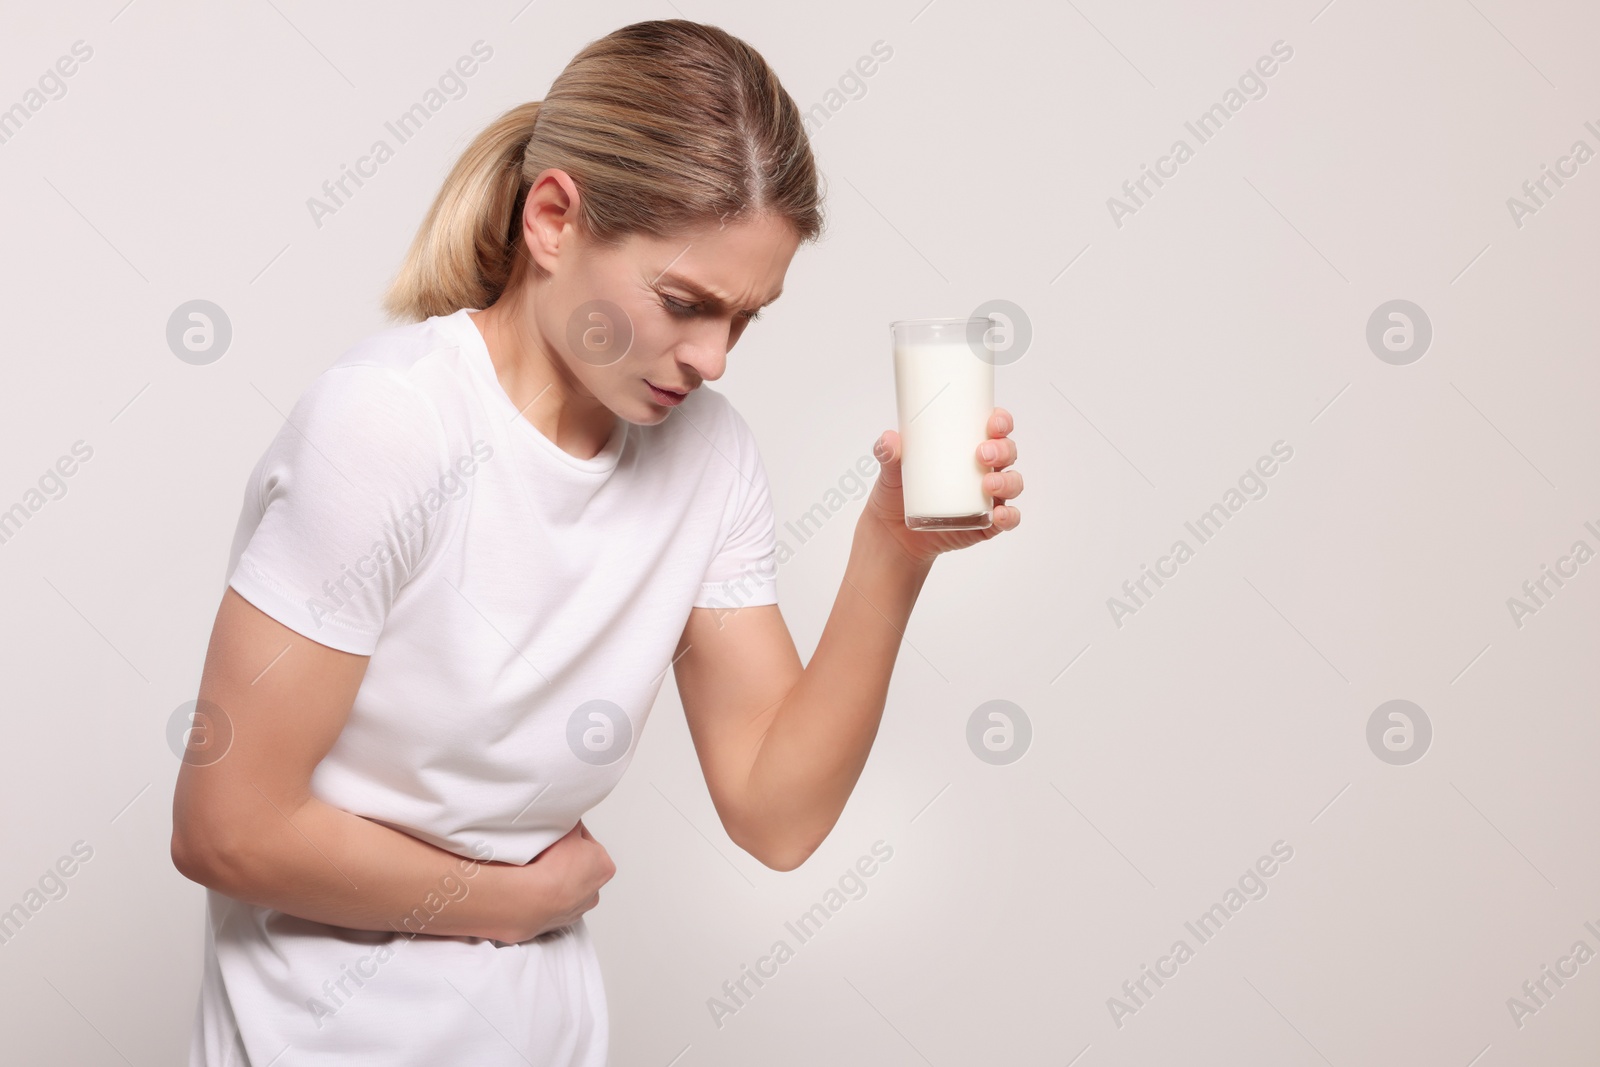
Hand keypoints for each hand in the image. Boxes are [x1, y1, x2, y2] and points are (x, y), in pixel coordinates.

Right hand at [507, 819, 615, 940]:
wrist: (533, 899)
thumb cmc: (553, 866)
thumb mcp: (569, 830)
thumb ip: (574, 825)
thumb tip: (573, 821)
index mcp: (605, 866)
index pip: (586, 843)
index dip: (570, 836)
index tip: (558, 836)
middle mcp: (595, 890)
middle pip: (578, 866)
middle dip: (565, 860)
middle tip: (547, 853)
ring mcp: (577, 908)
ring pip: (566, 887)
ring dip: (555, 880)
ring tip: (538, 872)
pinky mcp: (558, 922)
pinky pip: (552, 903)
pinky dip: (545, 896)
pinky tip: (535, 888)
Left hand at [863, 407, 1022, 564]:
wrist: (893, 532)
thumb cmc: (898, 491)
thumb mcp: (891, 469)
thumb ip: (888, 453)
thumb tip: (888, 440)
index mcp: (967, 447)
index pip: (995, 428)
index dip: (1002, 421)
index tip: (993, 422)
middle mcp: (984, 469)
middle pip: (1007, 452)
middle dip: (1002, 449)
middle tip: (982, 454)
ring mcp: (987, 496)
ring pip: (1012, 483)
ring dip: (1007, 481)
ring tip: (988, 484)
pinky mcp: (986, 523)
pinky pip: (1008, 519)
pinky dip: (1009, 516)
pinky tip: (999, 514)